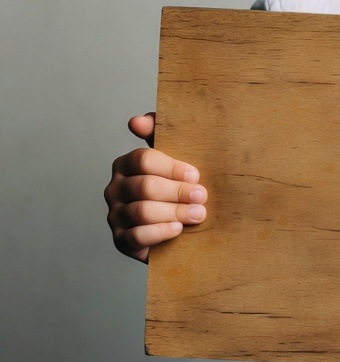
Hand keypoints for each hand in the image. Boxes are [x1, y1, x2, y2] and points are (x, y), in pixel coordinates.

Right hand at [104, 113, 206, 262]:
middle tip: (202, 196)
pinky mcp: (120, 240)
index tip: (196, 175)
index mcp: (125, 164)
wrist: (179, 223)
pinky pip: (137, 236)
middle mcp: (114, 188)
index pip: (143, 159)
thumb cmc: (176, 184)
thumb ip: (158, 133)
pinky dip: (160, 232)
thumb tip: (137, 120)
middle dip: (178, 192)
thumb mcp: (174, 157)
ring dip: (175, 212)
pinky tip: (178, 229)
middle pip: (145, 186)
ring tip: (198, 213)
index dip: (172, 167)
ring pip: (142, 211)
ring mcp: (115, 215)